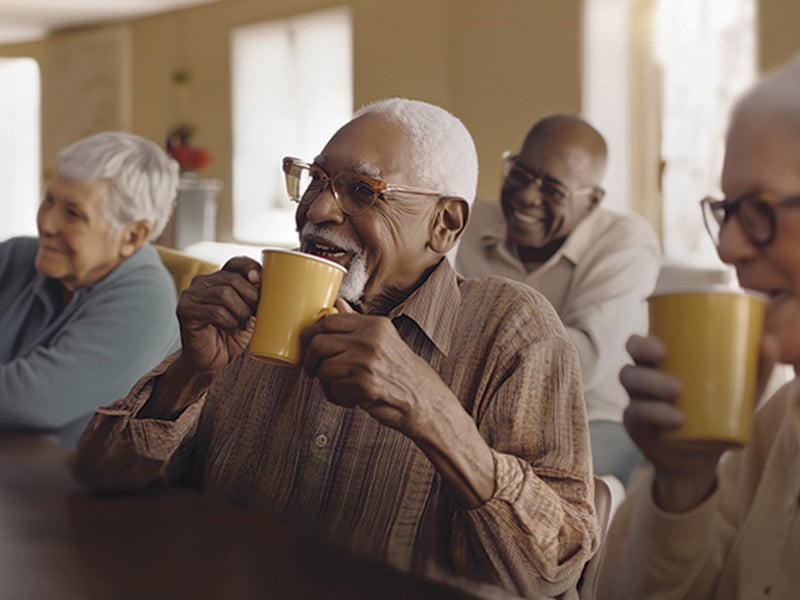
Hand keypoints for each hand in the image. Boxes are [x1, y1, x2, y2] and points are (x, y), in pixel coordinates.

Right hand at [175, 256, 260, 371]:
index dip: (251, 268)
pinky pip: (215, 311)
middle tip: (254, 313)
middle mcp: (202, 283)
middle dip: (250, 297)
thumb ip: (256, 296)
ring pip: (224, 294)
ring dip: (240, 311)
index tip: (260, 281)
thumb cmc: (231, 336)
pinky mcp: (185, 311)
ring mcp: (191, 295)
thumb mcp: (249, 313)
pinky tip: (229, 328)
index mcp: (218, 279)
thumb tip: (270, 282)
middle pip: (232, 279)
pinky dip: (229, 321)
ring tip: (241, 323)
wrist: (211, 361)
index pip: (236, 263)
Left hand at [299, 299, 445, 434]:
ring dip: (326, 382)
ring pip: (323, 369)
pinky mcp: (364, 385)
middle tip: (314, 369)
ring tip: (341, 385)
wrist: (424, 400)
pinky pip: (333, 390)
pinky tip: (351, 396)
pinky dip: (337, 397)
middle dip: (311, 360)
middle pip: (318, 344)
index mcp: (374, 325)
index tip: (308, 344)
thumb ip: (357, 322)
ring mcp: (367, 363)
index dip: (311, 334)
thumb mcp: (384, 339)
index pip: (329, 321)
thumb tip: (337, 304)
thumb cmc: (402, 372)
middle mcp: (370, 340)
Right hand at [621, 333, 778, 510]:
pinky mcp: (638, 427)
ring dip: (651, 386)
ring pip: (629, 388)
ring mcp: (637, 405)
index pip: (637, 346)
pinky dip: (656, 414)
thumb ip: (754, 368)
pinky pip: (637, 415)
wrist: (700, 458)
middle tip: (672, 371)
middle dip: (645, 364)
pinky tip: (676, 419)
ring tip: (678, 393)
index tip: (663, 347)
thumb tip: (768, 340)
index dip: (642, 343)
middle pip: (629, 366)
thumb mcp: (738, 393)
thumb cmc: (716, 415)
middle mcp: (642, 383)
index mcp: (658, 366)